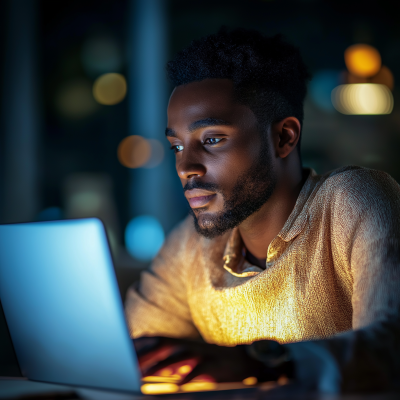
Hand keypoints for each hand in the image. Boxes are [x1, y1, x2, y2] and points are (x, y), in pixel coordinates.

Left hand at [133, 336, 286, 384]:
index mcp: (183, 343)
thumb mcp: (192, 358)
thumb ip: (171, 362)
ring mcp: (203, 354)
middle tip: (127, 366)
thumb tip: (148, 370)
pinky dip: (187, 379)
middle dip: (144, 354)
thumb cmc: (214, 363)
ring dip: (160, 365)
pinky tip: (176, 388)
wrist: (246, 361)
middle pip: (163, 345)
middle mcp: (190, 345)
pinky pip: (198, 372)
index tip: (122, 351)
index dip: (139, 344)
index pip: (157, 339)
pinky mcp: (215, 365)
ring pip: (178, 356)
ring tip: (142, 375)